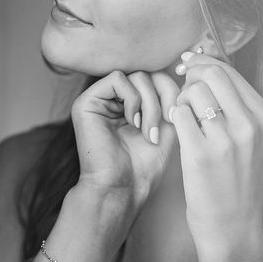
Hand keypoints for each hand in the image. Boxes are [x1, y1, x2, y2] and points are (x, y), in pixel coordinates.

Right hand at [71, 69, 179, 213]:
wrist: (121, 189)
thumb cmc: (143, 166)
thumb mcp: (167, 125)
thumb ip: (170, 97)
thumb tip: (176, 73)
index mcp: (130, 105)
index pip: (155, 79)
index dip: (170, 93)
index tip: (174, 119)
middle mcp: (113, 100)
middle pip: (147, 74)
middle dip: (161, 98)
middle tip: (160, 127)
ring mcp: (99, 100)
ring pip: (135, 76)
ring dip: (149, 103)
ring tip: (147, 130)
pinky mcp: (86, 102)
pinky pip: (117, 79)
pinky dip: (132, 98)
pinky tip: (132, 121)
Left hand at [169, 54, 262, 260]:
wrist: (233, 225)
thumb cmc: (236, 180)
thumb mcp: (250, 139)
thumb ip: (235, 105)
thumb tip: (204, 67)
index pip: (229, 71)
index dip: (203, 64)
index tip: (189, 69)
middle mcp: (249, 125)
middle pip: (211, 74)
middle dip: (190, 77)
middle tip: (183, 93)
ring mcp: (226, 140)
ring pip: (192, 93)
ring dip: (180, 100)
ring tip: (183, 118)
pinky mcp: (201, 154)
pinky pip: (178, 115)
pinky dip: (173, 118)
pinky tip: (177, 131)